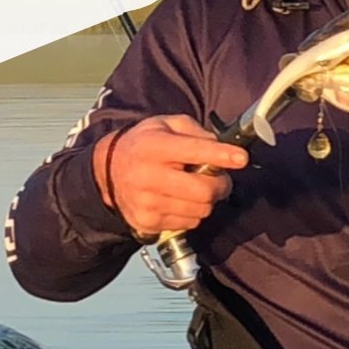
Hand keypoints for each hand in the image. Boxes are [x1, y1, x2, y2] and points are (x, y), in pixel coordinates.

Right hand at [95, 115, 247, 240]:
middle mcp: (148, 176)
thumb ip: (195, 131)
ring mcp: (147, 203)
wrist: (108, 172)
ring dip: (208, 200)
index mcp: (153, 147)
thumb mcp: (165, 125)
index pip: (194, 152)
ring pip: (201, 210)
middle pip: (204, 190)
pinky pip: (189, 223)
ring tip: (196, 188)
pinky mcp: (147, 222)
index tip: (241, 158)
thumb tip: (221, 148)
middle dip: (221, 185)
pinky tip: (181, 200)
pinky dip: (193, 212)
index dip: (222, 155)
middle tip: (220, 178)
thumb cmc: (144, 145)